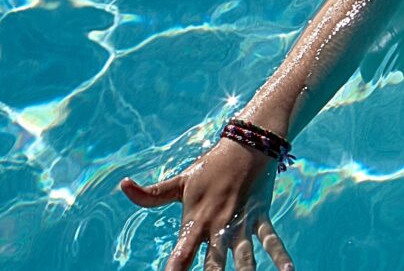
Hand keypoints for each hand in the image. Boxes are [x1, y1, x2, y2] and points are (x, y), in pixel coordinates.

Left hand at [121, 139, 295, 270]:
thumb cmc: (210, 166)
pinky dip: (280, 254)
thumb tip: (123, 185)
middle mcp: (218, 225)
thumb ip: (152, 194)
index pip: (181, 255)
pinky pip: (271, 239)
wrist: (246, 145)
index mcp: (195, 220)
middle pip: (213, 262)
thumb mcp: (180, 182)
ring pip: (243, 254)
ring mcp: (241, 222)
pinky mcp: (261, 216)